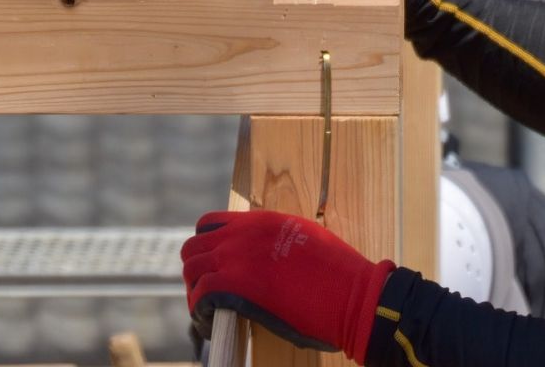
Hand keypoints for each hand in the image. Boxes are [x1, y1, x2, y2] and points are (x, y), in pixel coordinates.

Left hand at [182, 210, 394, 362]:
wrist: (354, 295)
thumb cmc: (340, 275)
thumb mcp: (306, 240)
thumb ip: (277, 242)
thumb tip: (261, 258)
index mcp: (262, 220)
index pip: (210, 224)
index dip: (208, 248)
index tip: (216, 267)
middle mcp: (244, 233)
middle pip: (193, 246)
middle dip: (196, 270)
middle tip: (209, 293)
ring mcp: (238, 258)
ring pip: (191, 270)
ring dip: (196, 291)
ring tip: (209, 311)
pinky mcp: (236, 286)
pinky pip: (200, 295)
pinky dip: (200, 311)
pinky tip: (212, 324)